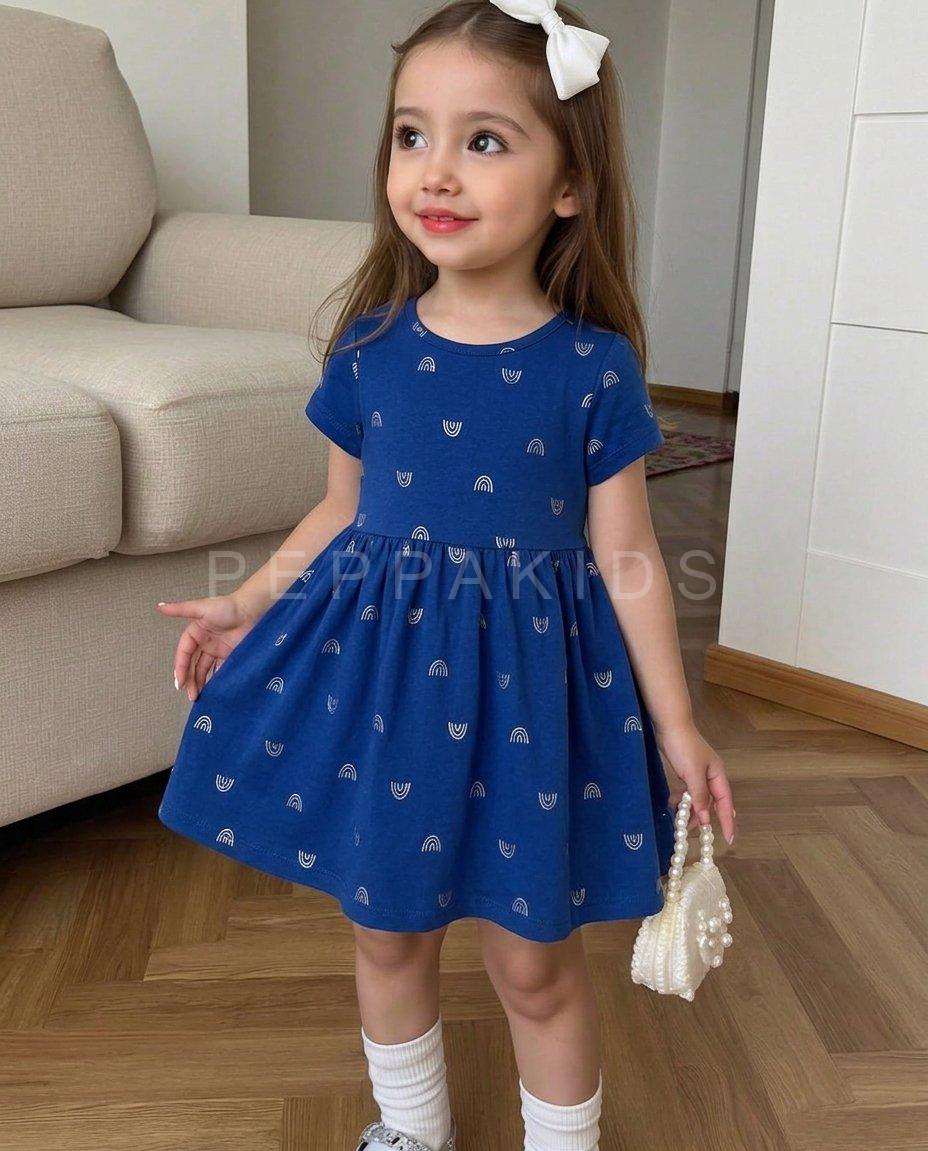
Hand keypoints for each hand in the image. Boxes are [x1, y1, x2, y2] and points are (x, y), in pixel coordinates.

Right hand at [155, 593, 256, 701]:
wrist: (253, 610)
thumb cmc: (228, 607)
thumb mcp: (201, 608)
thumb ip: (180, 609)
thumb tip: (159, 606)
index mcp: (195, 633)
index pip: (184, 654)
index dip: (180, 668)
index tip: (180, 682)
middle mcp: (204, 643)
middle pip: (193, 665)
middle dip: (190, 680)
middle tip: (191, 695)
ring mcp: (217, 650)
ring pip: (205, 669)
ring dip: (200, 682)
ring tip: (199, 696)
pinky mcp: (230, 655)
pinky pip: (220, 670)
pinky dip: (216, 680)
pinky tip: (214, 690)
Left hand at [653, 721, 735, 844]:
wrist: (669, 724)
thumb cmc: (684, 747)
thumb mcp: (693, 773)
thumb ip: (699, 796)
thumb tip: (706, 819)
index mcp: (718, 775)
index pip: (725, 803)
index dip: (727, 821)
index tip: (728, 839)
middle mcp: (710, 776)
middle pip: (711, 802)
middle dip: (705, 817)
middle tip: (698, 834)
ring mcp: (697, 773)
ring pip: (697, 798)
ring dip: (691, 810)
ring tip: (681, 823)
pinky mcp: (685, 771)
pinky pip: (686, 791)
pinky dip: (681, 799)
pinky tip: (673, 805)